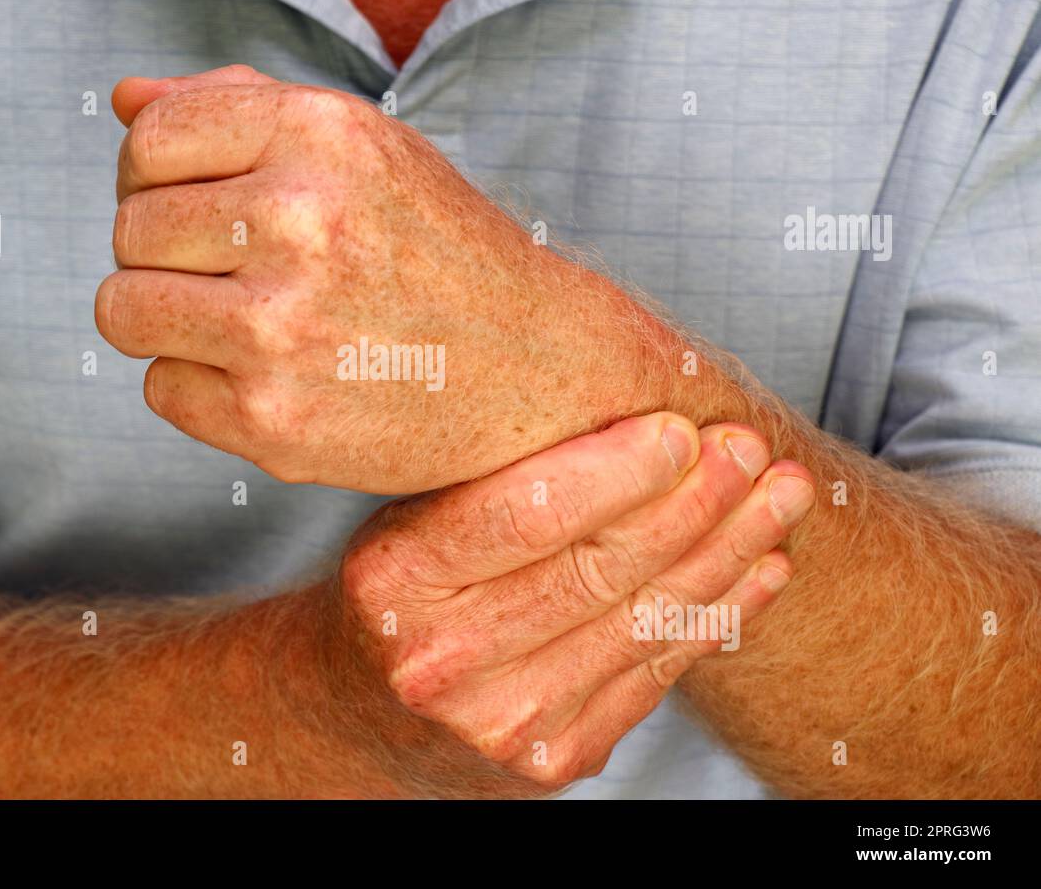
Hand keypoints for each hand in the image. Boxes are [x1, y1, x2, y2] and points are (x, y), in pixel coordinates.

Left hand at [98, 66, 643, 493]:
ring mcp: (283, 331)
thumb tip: (124, 99)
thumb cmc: (441, 252)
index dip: (153, 175)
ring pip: (122, 312)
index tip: (192, 203)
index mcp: (319, 137)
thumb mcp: (365, 149)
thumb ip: (243, 107)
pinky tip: (268, 376)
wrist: (536, 370)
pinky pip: (160, 390)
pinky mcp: (275, 423)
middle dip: (166, 253)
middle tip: (234, 274)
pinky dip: (199, 388)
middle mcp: (299, 223)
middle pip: (129, 230)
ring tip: (235, 323)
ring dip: (166, 320)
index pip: (149, 139)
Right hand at [326, 411, 815, 794]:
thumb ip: (495, 473)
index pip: (525, 516)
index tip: (681, 427)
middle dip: (693, 502)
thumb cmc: (407, 585)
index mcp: (396, 579)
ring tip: (779, 495)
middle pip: (599, 568)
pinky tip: (760, 566)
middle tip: (749, 447)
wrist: (373, 709)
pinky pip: (657, 673)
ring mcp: (503, 719)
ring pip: (644, 621)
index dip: (616, 472)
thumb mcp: (412, 514)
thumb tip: (628, 398)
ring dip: (728, 551)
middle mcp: (443, 659)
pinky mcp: (556, 755)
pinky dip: (719, 614)